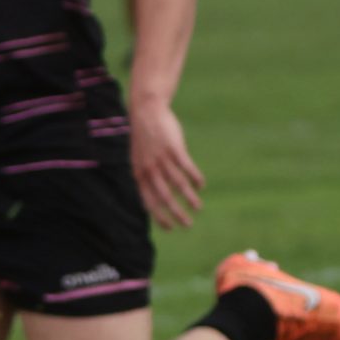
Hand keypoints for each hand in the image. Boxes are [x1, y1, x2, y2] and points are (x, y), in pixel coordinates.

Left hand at [129, 100, 205, 230]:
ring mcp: (162, 159)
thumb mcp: (138, 159)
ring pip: (178, 185)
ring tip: (198, 208)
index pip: (149, 202)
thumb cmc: (144, 138)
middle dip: (177, 214)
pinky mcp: (174, 148)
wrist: (146, 112)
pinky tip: (201, 185)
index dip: (159, 216)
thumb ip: (145, 175)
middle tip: (188, 225)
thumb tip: (155, 193)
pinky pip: (187, 168)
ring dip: (190, 199)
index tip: (169, 228)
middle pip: (165, 198)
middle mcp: (150, 169)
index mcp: (139, 174)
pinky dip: (195, 178)